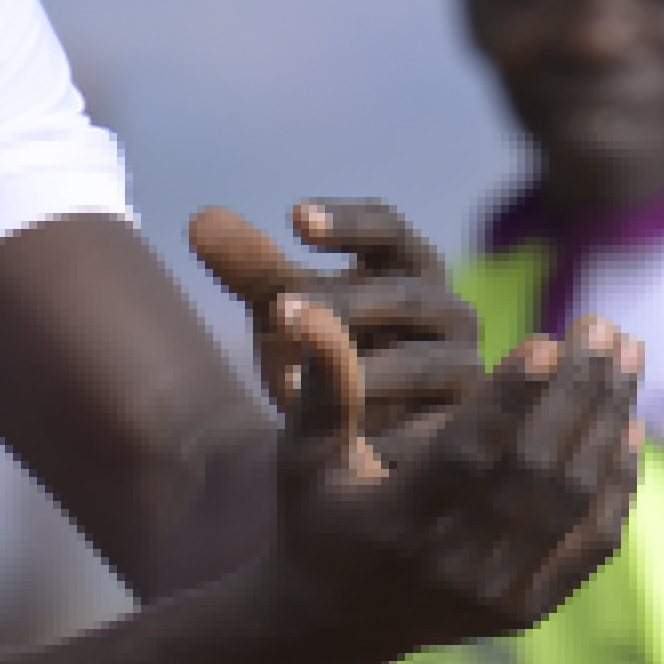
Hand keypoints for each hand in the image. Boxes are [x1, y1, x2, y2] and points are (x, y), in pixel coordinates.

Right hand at [199, 205, 641, 663]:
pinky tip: (629, 423)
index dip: (509, 399)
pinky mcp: (526, 611)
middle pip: (535, 471)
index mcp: (397, 525)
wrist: (333, 623)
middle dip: (577, 392)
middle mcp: (451, 567)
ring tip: (628, 354)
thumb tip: (305, 306)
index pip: (466, 455)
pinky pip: (591, 543)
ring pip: (573, 500)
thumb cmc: (317, 517)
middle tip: (602, 325)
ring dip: (608, 421)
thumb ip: (321, 383)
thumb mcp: (303, 455)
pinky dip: (617, 483)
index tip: (547, 338)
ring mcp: (495, 595)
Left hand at [254, 197, 485, 454]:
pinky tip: (340, 443)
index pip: (386, 229)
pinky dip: (384, 433)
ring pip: (421, 364)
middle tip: (279, 311)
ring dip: (361, 373)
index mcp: (408, 267)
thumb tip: (199, 221)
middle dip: (343, 304)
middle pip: (405, 295)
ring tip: (291, 387)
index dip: (346, 223)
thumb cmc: (329, 355)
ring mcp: (463, 370)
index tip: (294, 220)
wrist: (366, 442)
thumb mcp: (286, 311)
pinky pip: (430, 428)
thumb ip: (251, 268)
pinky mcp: (464, 428)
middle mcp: (448, 312)